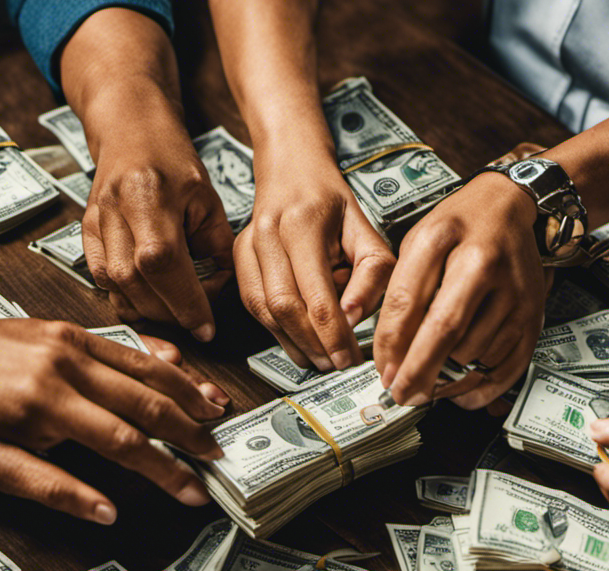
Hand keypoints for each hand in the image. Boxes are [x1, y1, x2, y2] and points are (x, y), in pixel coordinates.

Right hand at [80, 91, 233, 338]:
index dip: (185, 301)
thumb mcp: (207, 199)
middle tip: (194, 317)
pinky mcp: (86, 233)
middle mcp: (115, 209)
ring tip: (174, 309)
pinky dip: (126, 298)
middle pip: (135, 281)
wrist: (130, 129)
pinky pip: (101, 281)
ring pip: (115, 286)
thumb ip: (216, 246)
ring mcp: (96, 222)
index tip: (205, 327)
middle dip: (169, 312)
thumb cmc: (173, 161)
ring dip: (148, 310)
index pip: (164, 262)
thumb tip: (221, 292)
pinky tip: (149, 297)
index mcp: (149, 194)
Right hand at [236, 149, 394, 370]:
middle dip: (312, 344)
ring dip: (293, 343)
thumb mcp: (366, 228)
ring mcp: (246, 246)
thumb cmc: (332, 201)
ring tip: (319, 360)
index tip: (348, 357)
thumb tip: (354, 319)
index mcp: (303, 223)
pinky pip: (253, 306)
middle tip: (336, 364)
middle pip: (285, 308)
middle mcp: (267, 234)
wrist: (291, 168)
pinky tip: (298, 343)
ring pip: (264, 312)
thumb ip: (372, 273)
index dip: (332, 334)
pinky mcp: (236, 258)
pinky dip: (277, 332)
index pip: (316, 295)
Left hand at [374, 172, 546, 408]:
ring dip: (448, 379)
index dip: (391, 346)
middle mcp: (483, 262)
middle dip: (418, 372)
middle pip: (445, 332)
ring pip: (473, 354)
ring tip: (432, 381)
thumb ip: (400, 295)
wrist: (508, 208)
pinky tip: (460, 390)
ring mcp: (514, 289)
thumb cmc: (456, 229)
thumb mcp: (416, 245)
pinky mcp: (535, 312)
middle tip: (402, 395)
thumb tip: (391, 358)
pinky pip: (506, 366)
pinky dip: (479, 387)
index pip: (409, 303)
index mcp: (442, 238)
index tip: (384, 373)